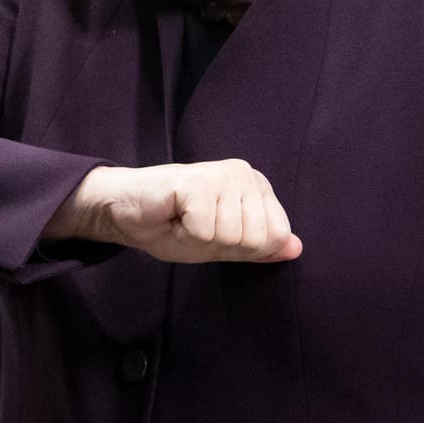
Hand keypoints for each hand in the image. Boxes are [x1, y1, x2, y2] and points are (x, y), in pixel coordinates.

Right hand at [45, 161, 302, 264]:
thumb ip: (260, 246)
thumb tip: (296, 248)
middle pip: (255, 240)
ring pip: (231, 237)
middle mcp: (244, 174)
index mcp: (256, 185)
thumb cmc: (173, 223)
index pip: (276, 237)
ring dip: (200, 239)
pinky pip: (205, 232)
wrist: (126, 210)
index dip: (242, 247)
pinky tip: (173, 217)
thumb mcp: (223, 242)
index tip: (214, 231)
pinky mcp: (196, 183)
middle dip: (221, 245)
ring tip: (183, 221)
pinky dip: (185, 234)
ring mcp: (220, 175)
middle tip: (195, 226)